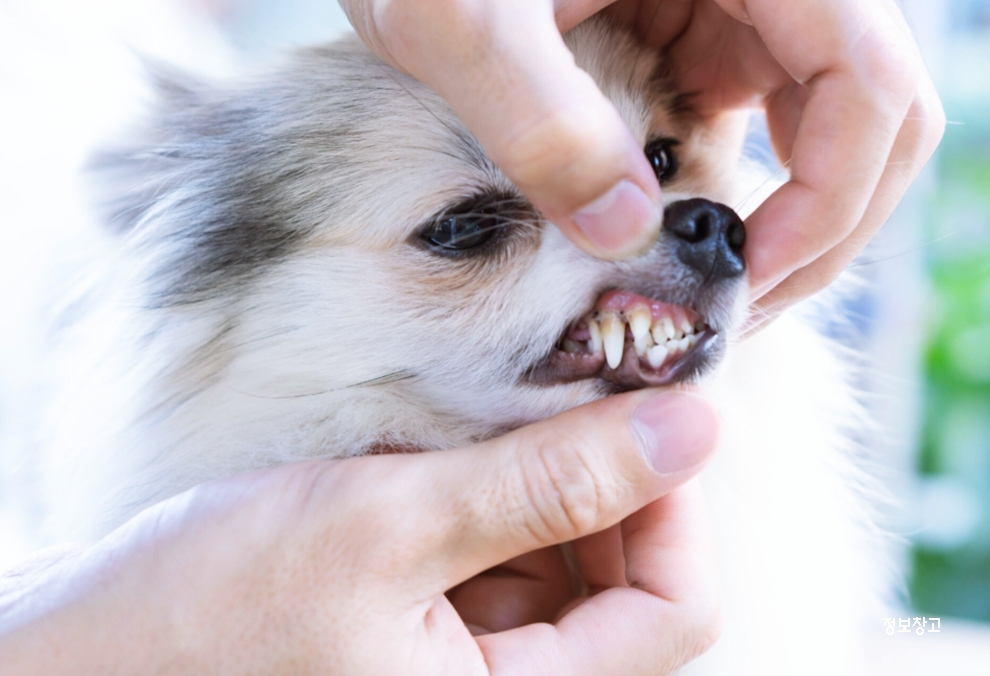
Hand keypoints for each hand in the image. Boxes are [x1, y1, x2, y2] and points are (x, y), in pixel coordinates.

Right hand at [1, 390, 720, 674]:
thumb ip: (545, 482)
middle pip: (626, 579)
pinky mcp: (436, 623)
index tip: (633, 414)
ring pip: (570, 555)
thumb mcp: (387, 528)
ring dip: (539, 478)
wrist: (93, 650)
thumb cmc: (211, 612)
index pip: (672, 610)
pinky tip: (439, 457)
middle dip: (600, 482)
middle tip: (549, 395)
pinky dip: (493, 490)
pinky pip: (508, 549)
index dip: (669, 505)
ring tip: (471, 430)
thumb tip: (690, 428)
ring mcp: (473, 659)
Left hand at [340, 0, 944, 324]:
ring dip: (786, 222)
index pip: (866, 77)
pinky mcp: (694, 41)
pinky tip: (672, 244)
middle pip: (868, 112)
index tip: (748, 276)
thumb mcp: (459, 24)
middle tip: (743, 313)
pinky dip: (729, 194)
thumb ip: (540, 122)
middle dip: (822, 226)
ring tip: (712, 296)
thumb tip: (627, 236)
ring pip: (818, 129)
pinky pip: (749, 126)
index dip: (832, 193)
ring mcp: (731, 10)